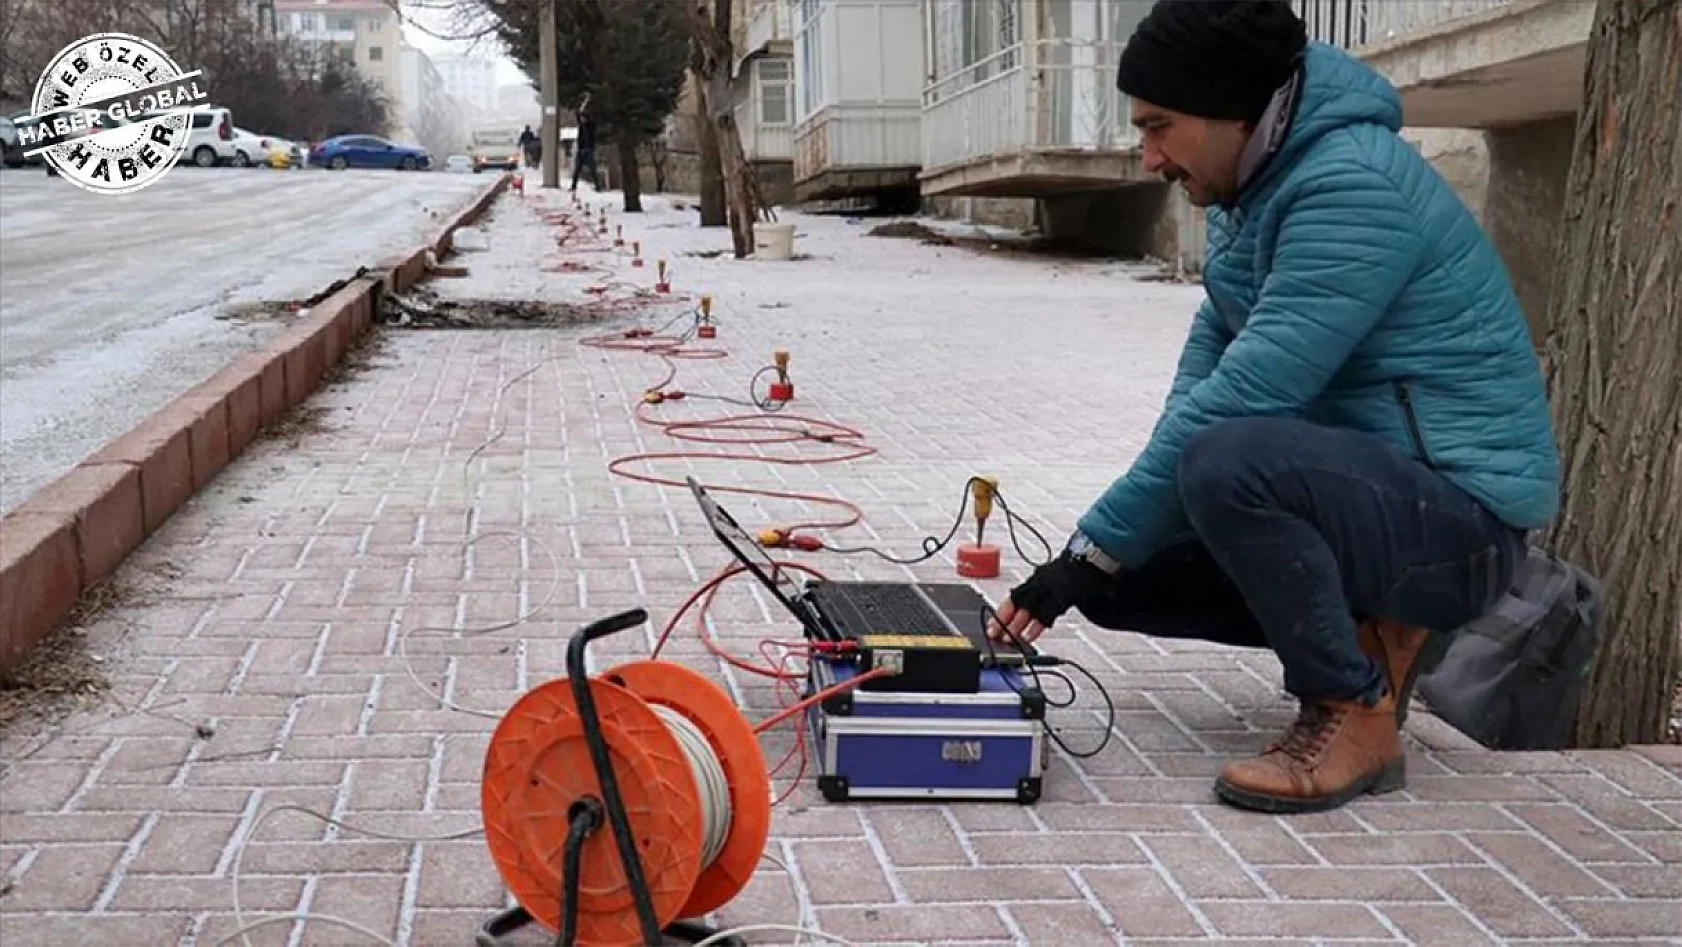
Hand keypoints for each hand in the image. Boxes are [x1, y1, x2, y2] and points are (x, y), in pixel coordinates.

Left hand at [986, 552, 1110, 645]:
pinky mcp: (1063, 596)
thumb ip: (1038, 596)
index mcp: (1035, 581)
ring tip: (1010, 639)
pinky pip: (1047, 613)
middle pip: (1017, 602)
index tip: (992, 628)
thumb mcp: (1049, 581)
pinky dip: (1037, 626)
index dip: (1001, 614)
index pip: (1013, 598)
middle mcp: (1039, 584)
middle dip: (1004, 620)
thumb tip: (1023, 615)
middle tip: (994, 635)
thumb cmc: (1069, 573)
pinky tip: (1029, 636)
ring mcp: (1050, 589)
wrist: (1089, 558)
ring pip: (1029, 608)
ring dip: (1018, 625)